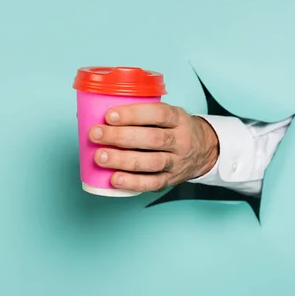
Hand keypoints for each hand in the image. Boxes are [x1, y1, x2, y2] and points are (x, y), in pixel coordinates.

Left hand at [89, 103, 218, 192]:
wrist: (203, 150)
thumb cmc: (172, 128)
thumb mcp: (166, 114)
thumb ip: (139, 113)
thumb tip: (91, 112)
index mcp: (178, 118)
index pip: (158, 114)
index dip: (133, 114)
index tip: (109, 115)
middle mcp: (180, 141)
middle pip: (152, 139)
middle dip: (120, 136)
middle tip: (96, 134)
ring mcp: (177, 162)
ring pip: (151, 162)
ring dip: (123, 160)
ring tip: (100, 157)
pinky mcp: (171, 180)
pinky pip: (152, 183)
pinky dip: (133, 182)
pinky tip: (114, 179)